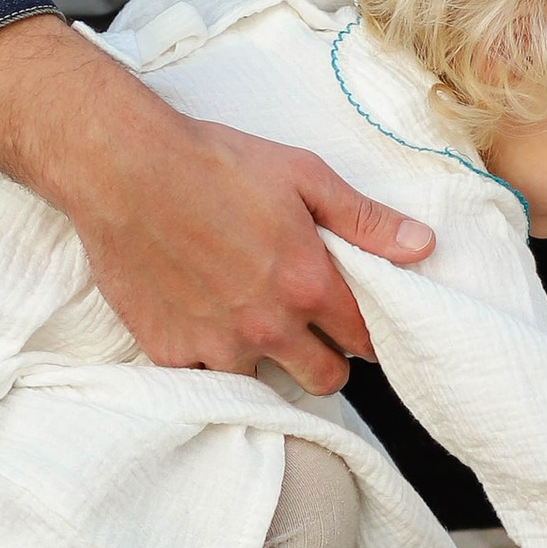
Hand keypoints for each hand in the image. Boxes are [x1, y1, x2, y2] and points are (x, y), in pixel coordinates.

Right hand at [0, 15, 431, 394]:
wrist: (123, 166)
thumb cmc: (214, 161)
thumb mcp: (302, 175)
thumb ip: (365, 220)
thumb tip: (423, 247)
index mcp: (309, 283)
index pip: (363, 339)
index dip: (363, 332)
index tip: (351, 323)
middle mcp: (268, 326)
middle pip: (324, 380)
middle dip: (324, 360)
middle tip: (306, 331)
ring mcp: (216, 346)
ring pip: (264, 386)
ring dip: (264, 363)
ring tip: (248, 325)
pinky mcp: (169, 352)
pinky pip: (204, 379)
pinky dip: (208, 360)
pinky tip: (203, 326)